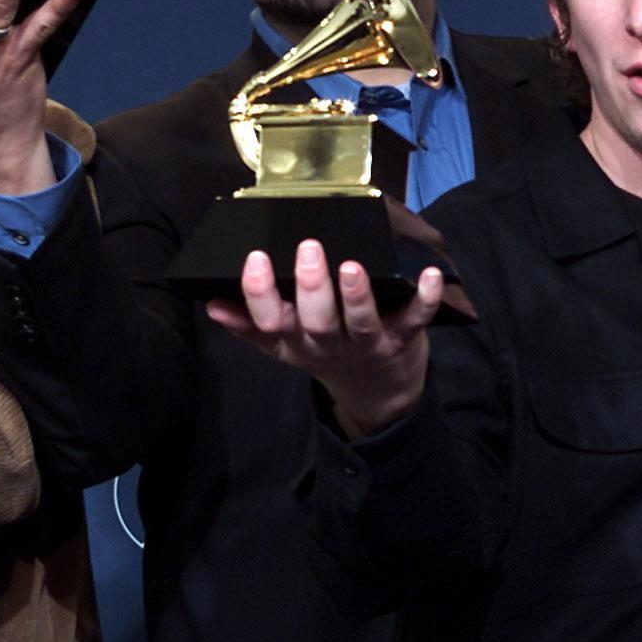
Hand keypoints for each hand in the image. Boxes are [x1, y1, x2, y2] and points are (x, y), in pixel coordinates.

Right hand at [205, 241, 442, 439]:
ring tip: (353, 267)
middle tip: (308, 250)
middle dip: (312, 288)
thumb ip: (250, 326)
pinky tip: (428, 275)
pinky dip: (425, 297)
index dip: (259, 293)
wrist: (378, 391)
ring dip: (357, 297)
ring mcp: (369, 341)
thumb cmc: (327, 352)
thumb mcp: (285, 347)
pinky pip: (417, 317)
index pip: (269, 320)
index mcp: (296, 339)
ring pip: (362, 321)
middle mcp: (330, 341)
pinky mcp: (404, 336)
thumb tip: (213, 304)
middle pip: (317, 321)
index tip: (255, 258)